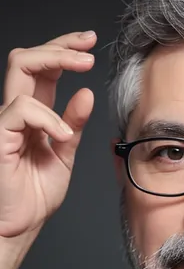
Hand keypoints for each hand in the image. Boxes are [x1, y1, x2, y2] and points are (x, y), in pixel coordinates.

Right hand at [0, 31, 95, 237]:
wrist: (21, 223)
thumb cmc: (36, 195)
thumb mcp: (65, 155)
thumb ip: (73, 126)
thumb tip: (86, 94)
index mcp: (34, 115)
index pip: (45, 70)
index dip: (64, 51)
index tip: (89, 44)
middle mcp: (17, 112)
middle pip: (28, 58)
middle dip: (60, 46)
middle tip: (88, 48)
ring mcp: (6, 121)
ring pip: (21, 68)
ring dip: (57, 64)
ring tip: (85, 73)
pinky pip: (21, 109)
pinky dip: (48, 116)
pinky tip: (62, 134)